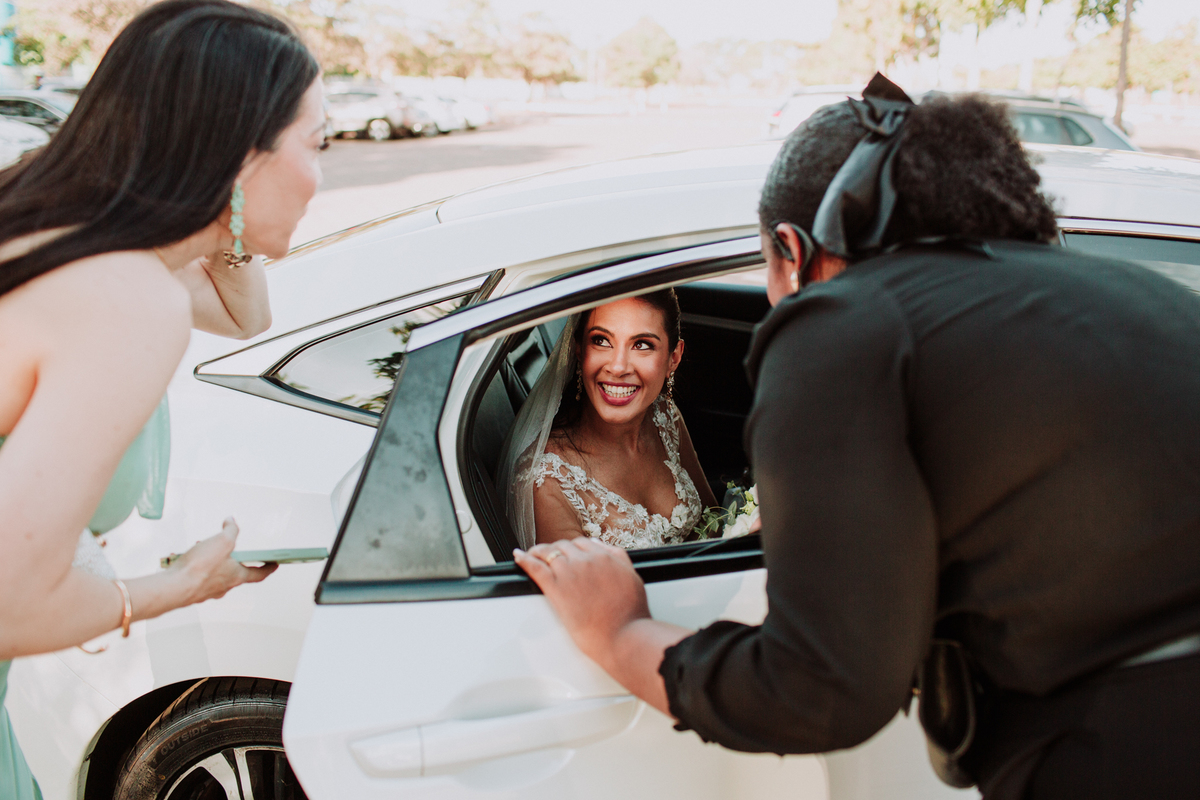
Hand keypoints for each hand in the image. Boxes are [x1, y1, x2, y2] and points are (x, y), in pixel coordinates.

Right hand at [167, 518, 275, 606]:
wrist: (173, 587)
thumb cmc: (199, 569)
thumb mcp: (222, 541)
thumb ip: (230, 530)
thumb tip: (231, 521)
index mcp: (237, 577)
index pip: (258, 574)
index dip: (267, 568)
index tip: (273, 565)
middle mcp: (224, 586)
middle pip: (234, 572)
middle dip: (231, 558)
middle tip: (228, 548)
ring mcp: (207, 590)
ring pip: (214, 573)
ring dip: (210, 560)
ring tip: (201, 548)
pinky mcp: (192, 591)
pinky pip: (197, 576)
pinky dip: (195, 566)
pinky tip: (186, 557)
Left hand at [515, 538, 649, 665]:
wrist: (623, 636)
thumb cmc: (630, 614)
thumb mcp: (632, 577)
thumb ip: (619, 559)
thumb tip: (603, 548)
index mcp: (605, 557)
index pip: (582, 543)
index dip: (572, 548)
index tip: (566, 554)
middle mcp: (586, 560)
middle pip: (564, 546)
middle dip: (556, 550)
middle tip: (549, 557)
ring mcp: (570, 572)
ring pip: (548, 552)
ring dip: (538, 552)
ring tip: (532, 555)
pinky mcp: (556, 588)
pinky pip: (535, 567)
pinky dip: (525, 560)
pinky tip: (519, 557)